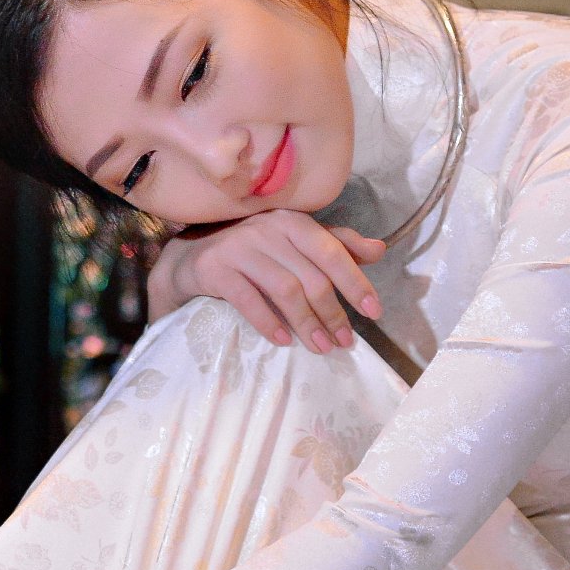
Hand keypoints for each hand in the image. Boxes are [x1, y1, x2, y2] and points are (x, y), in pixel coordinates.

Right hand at [148, 210, 383, 353]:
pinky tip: (282, 341)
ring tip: (320, 348)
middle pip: (311, 276)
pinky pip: (248, 299)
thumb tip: (380, 250)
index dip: (355, 282)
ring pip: (284, 289)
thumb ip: (335, 245)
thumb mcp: (293, 245)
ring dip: (306, 322)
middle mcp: (267, 229)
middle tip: (344, 342)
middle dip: (332, 313)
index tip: (374, 311)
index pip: (332, 251)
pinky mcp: (215, 268)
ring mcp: (239, 247)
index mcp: (292, 222)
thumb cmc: (251, 254)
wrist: (189, 260)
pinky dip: (268, 322)